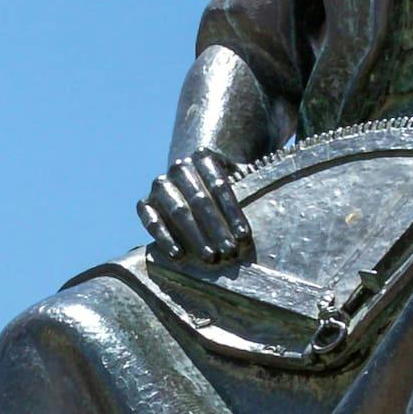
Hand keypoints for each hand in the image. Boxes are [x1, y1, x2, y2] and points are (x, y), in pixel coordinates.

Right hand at [138, 151, 252, 264]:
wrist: (188, 181)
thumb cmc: (220, 186)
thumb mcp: (236, 177)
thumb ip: (247, 183)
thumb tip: (267, 195)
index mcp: (203, 157)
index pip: (220, 186)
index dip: (232, 213)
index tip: (243, 236)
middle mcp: (179, 167)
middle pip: (200, 201)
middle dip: (216, 228)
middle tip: (228, 251)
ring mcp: (160, 185)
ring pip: (178, 212)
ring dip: (195, 236)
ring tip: (210, 256)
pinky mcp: (144, 204)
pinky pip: (152, 222)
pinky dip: (164, 238)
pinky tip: (178, 254)